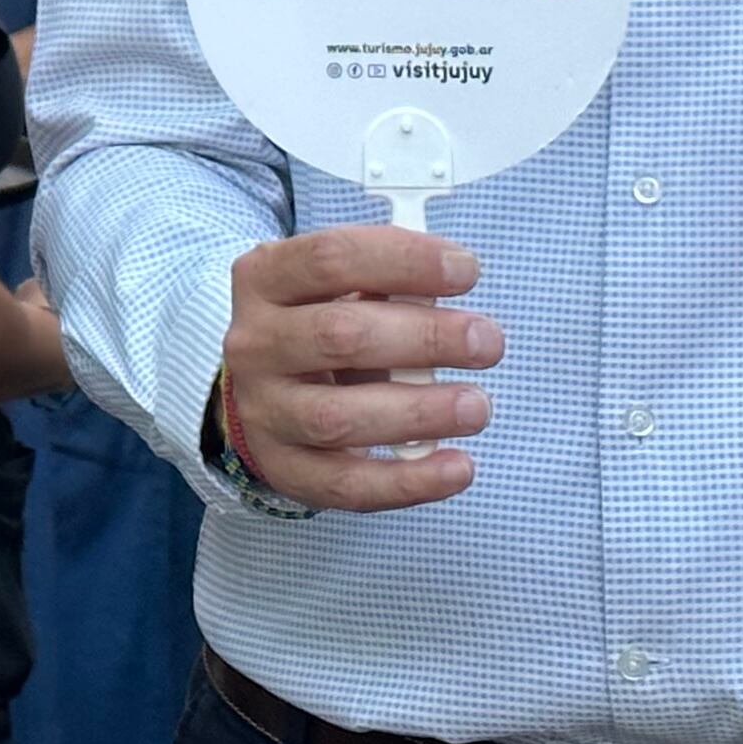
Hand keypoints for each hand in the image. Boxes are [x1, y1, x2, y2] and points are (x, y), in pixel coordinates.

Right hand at [218, 227, 502, 511]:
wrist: (266, 390)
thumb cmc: (324, 325)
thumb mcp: (340, 288)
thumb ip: (388, 285)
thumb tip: (452, 291)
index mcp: (264, 279)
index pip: (330, 258)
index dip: (404, 261)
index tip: (467, 271)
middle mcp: (254, 344)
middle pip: (338, 335)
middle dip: (424, 338)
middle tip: (487, 342)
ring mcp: (263, 411)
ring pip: (337, 417)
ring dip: (419, 412)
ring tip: (477, 406)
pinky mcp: (285, 470)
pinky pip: (347, 485)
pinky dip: (408, 481)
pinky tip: (458, 467)